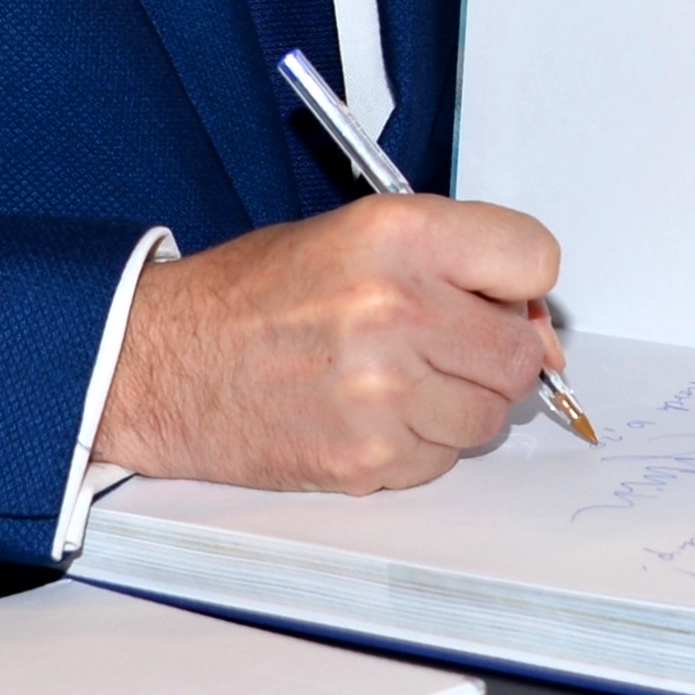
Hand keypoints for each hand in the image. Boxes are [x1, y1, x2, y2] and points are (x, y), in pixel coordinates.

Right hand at [96, 196, 563, 491]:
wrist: (159, 363)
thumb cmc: (251, 297)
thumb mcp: (356, 235)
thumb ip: (454, 262)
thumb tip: (533, 322)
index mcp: (397, 236)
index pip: (535, 257)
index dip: (523, 282)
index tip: (504, 295)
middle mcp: (395, 310)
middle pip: (520, 352)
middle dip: (499, 352)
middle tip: (452, 346)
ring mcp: (381, 392)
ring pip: (490, 415)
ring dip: (461, 404)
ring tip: (400, 378)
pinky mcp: (364, 457)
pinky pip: (442, 459)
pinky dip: (421, 444)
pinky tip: (370, 413)